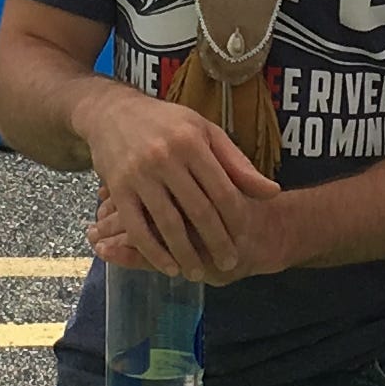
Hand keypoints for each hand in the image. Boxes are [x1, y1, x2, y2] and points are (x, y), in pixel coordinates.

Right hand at [74, 89, 279, 281]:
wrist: (111, 111)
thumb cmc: (166, 123)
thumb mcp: (205, 132)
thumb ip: (237, 164)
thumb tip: (273, 192)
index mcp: (192, 142)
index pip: (222, 190)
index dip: (235, 219)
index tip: (244, 238)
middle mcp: (165, 158)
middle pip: (198, 211)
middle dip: (216, 242)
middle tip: (229, 263)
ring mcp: (139, 175)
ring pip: (168, 224)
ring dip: (186, 254)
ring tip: (199, 273)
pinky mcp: (118, 189)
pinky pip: (137, 228)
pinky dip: (154, 252)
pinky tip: (169, 268)